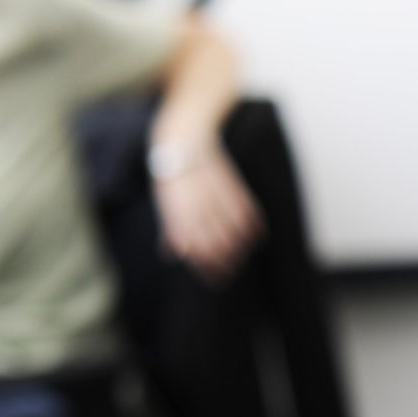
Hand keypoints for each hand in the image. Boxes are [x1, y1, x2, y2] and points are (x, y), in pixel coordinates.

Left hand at [154, 147, 262, 284]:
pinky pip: (247, 214)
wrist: (185, 138)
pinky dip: (251, 229)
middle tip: (227, 274)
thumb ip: (172, 228)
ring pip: (233, 232)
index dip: (206, 267)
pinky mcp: (233, 185)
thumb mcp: (166, 201)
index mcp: (178, 210)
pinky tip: (251, 239)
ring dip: (238, 251)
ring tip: (238, 260)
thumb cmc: (172, 174)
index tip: (213, 279)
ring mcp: (217, 195)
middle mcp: (197, 204)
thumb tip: (173, 256)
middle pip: (215, 244)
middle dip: (223, 264)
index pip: (195, 247)